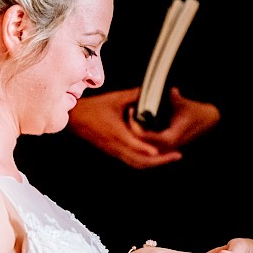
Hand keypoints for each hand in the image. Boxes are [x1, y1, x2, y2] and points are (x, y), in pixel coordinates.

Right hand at [67, 89, 182, 168]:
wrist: (75, 119)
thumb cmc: (93, 108)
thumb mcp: (115, 98)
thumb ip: (134, 95)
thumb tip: (150, 89)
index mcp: (116, 133)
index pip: (134, 145)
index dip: (147, 150)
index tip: (161, 151)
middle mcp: (116, 146)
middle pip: (139, 161)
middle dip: (160, 161)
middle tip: (177, 155)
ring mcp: (114, 152)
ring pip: (136, 164)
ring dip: (154, 163)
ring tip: (170, 158)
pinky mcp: (114, 153)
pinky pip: (131, 161)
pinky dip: (145, 162)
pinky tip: (156, 158)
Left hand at [129, 88, 219, 152]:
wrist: (208, 120)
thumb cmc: (197, 113)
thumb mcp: (185, 104)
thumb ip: (175, 98)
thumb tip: (170, 90)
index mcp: (169, 138)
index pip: (145, 136)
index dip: (135, 124)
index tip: (131, 110)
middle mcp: (166, 146)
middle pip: (140, 141)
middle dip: (131, 127)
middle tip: (127, 111)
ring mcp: (164, 147)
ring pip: (142, 143)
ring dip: (134, 131)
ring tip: (129, 115)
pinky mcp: (164, 145)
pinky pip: (147, 142)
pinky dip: (140, 133)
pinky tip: (135, 121)